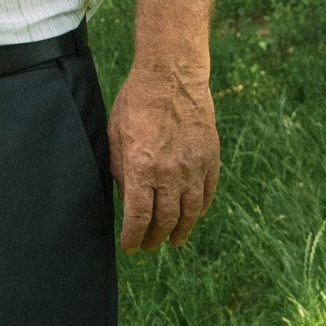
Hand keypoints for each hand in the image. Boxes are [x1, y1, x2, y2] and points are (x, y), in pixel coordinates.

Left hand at [107, 62, 217, 251]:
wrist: (172, 78)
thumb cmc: (136, 103)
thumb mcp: (115, 135)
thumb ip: (121, 169)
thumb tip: (127, 198)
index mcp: (141, 169)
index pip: (138, 216)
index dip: (133, 237)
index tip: (130, 247)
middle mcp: (169, 174)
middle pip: (165, 219)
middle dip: (154, 237)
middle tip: (149, 246)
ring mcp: (193, 168)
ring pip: (190, 212)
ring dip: (181, 231)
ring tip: (173, 241)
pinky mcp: (210, 160)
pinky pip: (207, 193)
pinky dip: (200, 209)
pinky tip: (193, 216)